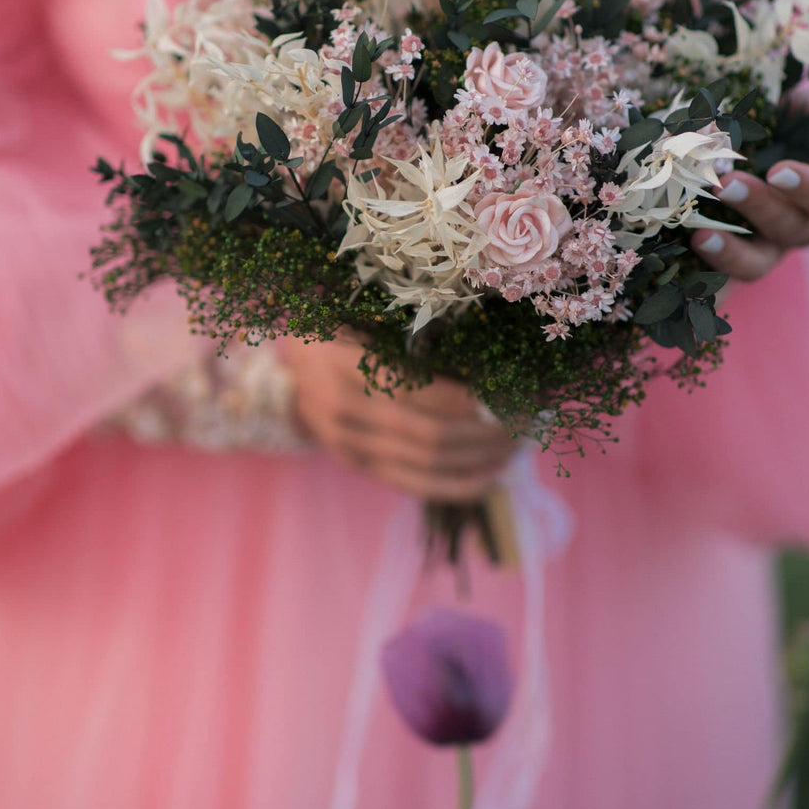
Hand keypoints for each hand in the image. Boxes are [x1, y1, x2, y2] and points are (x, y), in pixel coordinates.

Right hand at [281, 336, 517, 500]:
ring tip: (515, 447)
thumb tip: (484, 351)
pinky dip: (457, 486)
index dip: (469, 398)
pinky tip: (491, 478)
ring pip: (427, 465)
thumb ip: (406, 336)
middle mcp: (347, 412)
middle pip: (430, 435)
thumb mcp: (360, 322)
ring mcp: (352, 447)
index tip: (509, 392)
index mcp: (347, 366)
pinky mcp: (360, 468)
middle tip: (525, 423)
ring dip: (479, 461)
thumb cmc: (335, 338)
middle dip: (485, 434)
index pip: (420, 391)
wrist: (283, 379)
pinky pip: (415, 486)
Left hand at [691, 103, 808, 281]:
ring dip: (735, 248)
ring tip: (702, 231)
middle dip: (763, 207)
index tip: (778, 170)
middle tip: (728, 184)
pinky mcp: (725, 265)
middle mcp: (795, 221)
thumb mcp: (785, 105)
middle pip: (797, 228)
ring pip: (760, 261)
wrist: (695, 143)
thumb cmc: (755, 119)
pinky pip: (724, 277)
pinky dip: (711, 262)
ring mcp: (761, 248)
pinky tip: (693, 242)